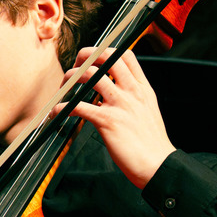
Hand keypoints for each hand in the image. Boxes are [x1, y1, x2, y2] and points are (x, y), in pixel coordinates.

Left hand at [50, 49, 174, 188]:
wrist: (158, 165)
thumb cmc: (151, 143)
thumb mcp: (148, 111)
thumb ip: (132, 97)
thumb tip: (109, 92)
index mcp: (142, 88)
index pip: (125, 55)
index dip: (105, 51)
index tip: (91, 59)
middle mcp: (132, 92)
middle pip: (106, 57)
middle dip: (84, 57)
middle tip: (74, 68)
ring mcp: (120, 105)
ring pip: (90, 75)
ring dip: (71, 78)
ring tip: (63, 88)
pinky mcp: (108, 121)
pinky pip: (79, 106)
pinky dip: (63, 107)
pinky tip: (57, 112)